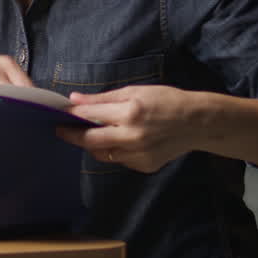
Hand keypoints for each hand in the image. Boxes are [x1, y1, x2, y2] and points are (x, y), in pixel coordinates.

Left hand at [55, 85, 199, 173]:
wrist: (196, 123)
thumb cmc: (166, 100)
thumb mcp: (134, 91)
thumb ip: (103, 98)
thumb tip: (75, 100)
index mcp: (130, 112)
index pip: (90, 116)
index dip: (73, 115)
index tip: (60, 114)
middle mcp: (132, 136)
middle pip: (90, 141)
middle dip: (71, 135)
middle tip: (60, 130)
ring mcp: (138, 155)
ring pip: (102, 154)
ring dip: (93, 144)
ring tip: (90, 134)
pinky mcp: (144, 166)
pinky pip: (119, 160)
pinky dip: (113, 151)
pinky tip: (119, 140)